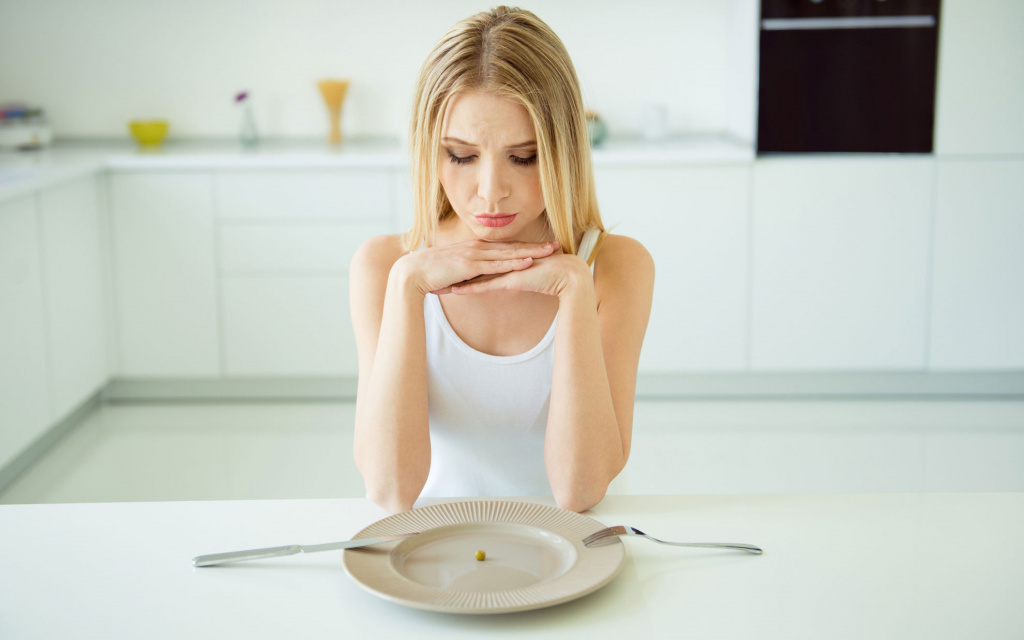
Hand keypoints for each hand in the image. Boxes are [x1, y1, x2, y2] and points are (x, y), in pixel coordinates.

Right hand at [391, 239, 560, 295]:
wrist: (411, 273)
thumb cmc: (431, 274)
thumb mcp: (455, 273)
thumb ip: (470, 274)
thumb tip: (479, 281)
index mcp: (475, 248)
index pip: (506, 247)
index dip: (526, 246)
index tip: (544, 246)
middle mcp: (477, 248)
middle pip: (512, 246)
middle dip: (536, 246)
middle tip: (558, 244)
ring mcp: (474, 255)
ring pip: (509, 253)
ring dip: (531, 251)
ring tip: (550, 252)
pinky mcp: (469, 265)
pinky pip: (496, 264)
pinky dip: (513, 262)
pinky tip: (528, 262)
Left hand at [449, 251, 590, 298]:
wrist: (569, 274)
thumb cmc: (554, 274)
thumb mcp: (530, 276)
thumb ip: (520, 276)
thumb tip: (513, 280)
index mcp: (506, 260)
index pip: (479, 264)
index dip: (461, 268)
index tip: (445, 272)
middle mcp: (503, 262)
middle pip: (471, 267)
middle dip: (451, 273)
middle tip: (433, 276)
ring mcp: (506, 270)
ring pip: (474, 276)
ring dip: (455, 281)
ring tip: (436, 286)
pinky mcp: (510, 280)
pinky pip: (486, 285)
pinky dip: (470, 288)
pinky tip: (455, 291)